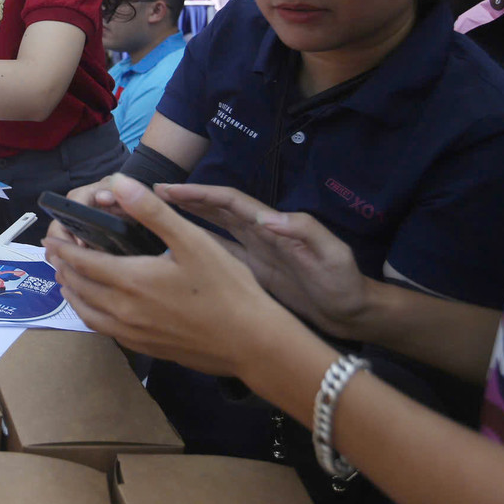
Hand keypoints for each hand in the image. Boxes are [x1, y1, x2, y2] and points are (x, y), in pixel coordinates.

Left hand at [44, 174, 290, 377]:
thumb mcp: (192, 241)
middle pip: (77, 286)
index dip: (61, 246)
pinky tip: (99, 306)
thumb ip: (152, 211)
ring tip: (67, 277)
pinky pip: (103, 330)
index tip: (51, 234)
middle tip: (55, 251)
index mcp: (130, 280)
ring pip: (86, 312)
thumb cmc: (226, 289)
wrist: (252, 343)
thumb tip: (118, 182)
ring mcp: (132, 334)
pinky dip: (90, 313)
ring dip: (72, 291)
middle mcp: (123, 311)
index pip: (80, 261)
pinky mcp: (145, 349)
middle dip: (62, 266)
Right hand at [163, 183, 370, 338]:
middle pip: (213, 210)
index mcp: (272, 226)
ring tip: (153, 214)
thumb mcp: (332, 255)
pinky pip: (216, 256)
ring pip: (210, 230)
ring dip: (182, 219)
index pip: (229, 202)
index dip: (199, 194)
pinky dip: (193, 248)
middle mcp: (257, 234)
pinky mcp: (250, 274)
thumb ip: (306, 232)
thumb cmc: (344, 283)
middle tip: (150, 194)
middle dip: (182, 199)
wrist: (353, 315)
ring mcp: (252, 253)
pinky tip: (171, 252)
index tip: (168, 189)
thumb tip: (269, 218)